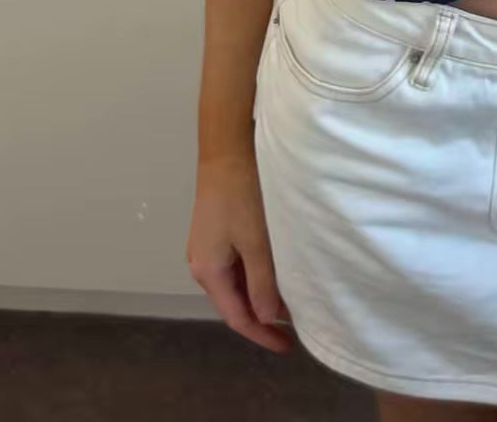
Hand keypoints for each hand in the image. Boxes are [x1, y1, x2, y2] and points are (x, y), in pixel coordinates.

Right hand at [187, 151, 292, 352]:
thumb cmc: (242, 194)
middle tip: (295, 326)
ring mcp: (206, 248)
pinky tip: (274, 272)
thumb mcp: (256, 241)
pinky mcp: (215, 232)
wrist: (226, 150)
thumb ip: (262, 282)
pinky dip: (255, 275)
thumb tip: (266, 318)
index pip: (237, 317)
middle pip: (234, 302)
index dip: (262, 334)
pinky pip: (235, 265)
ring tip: (290, 301)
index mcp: (208, 272)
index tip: (288, 346)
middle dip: (262, 316)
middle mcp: (201, 264)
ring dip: (260, 295)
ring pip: (235, 283)